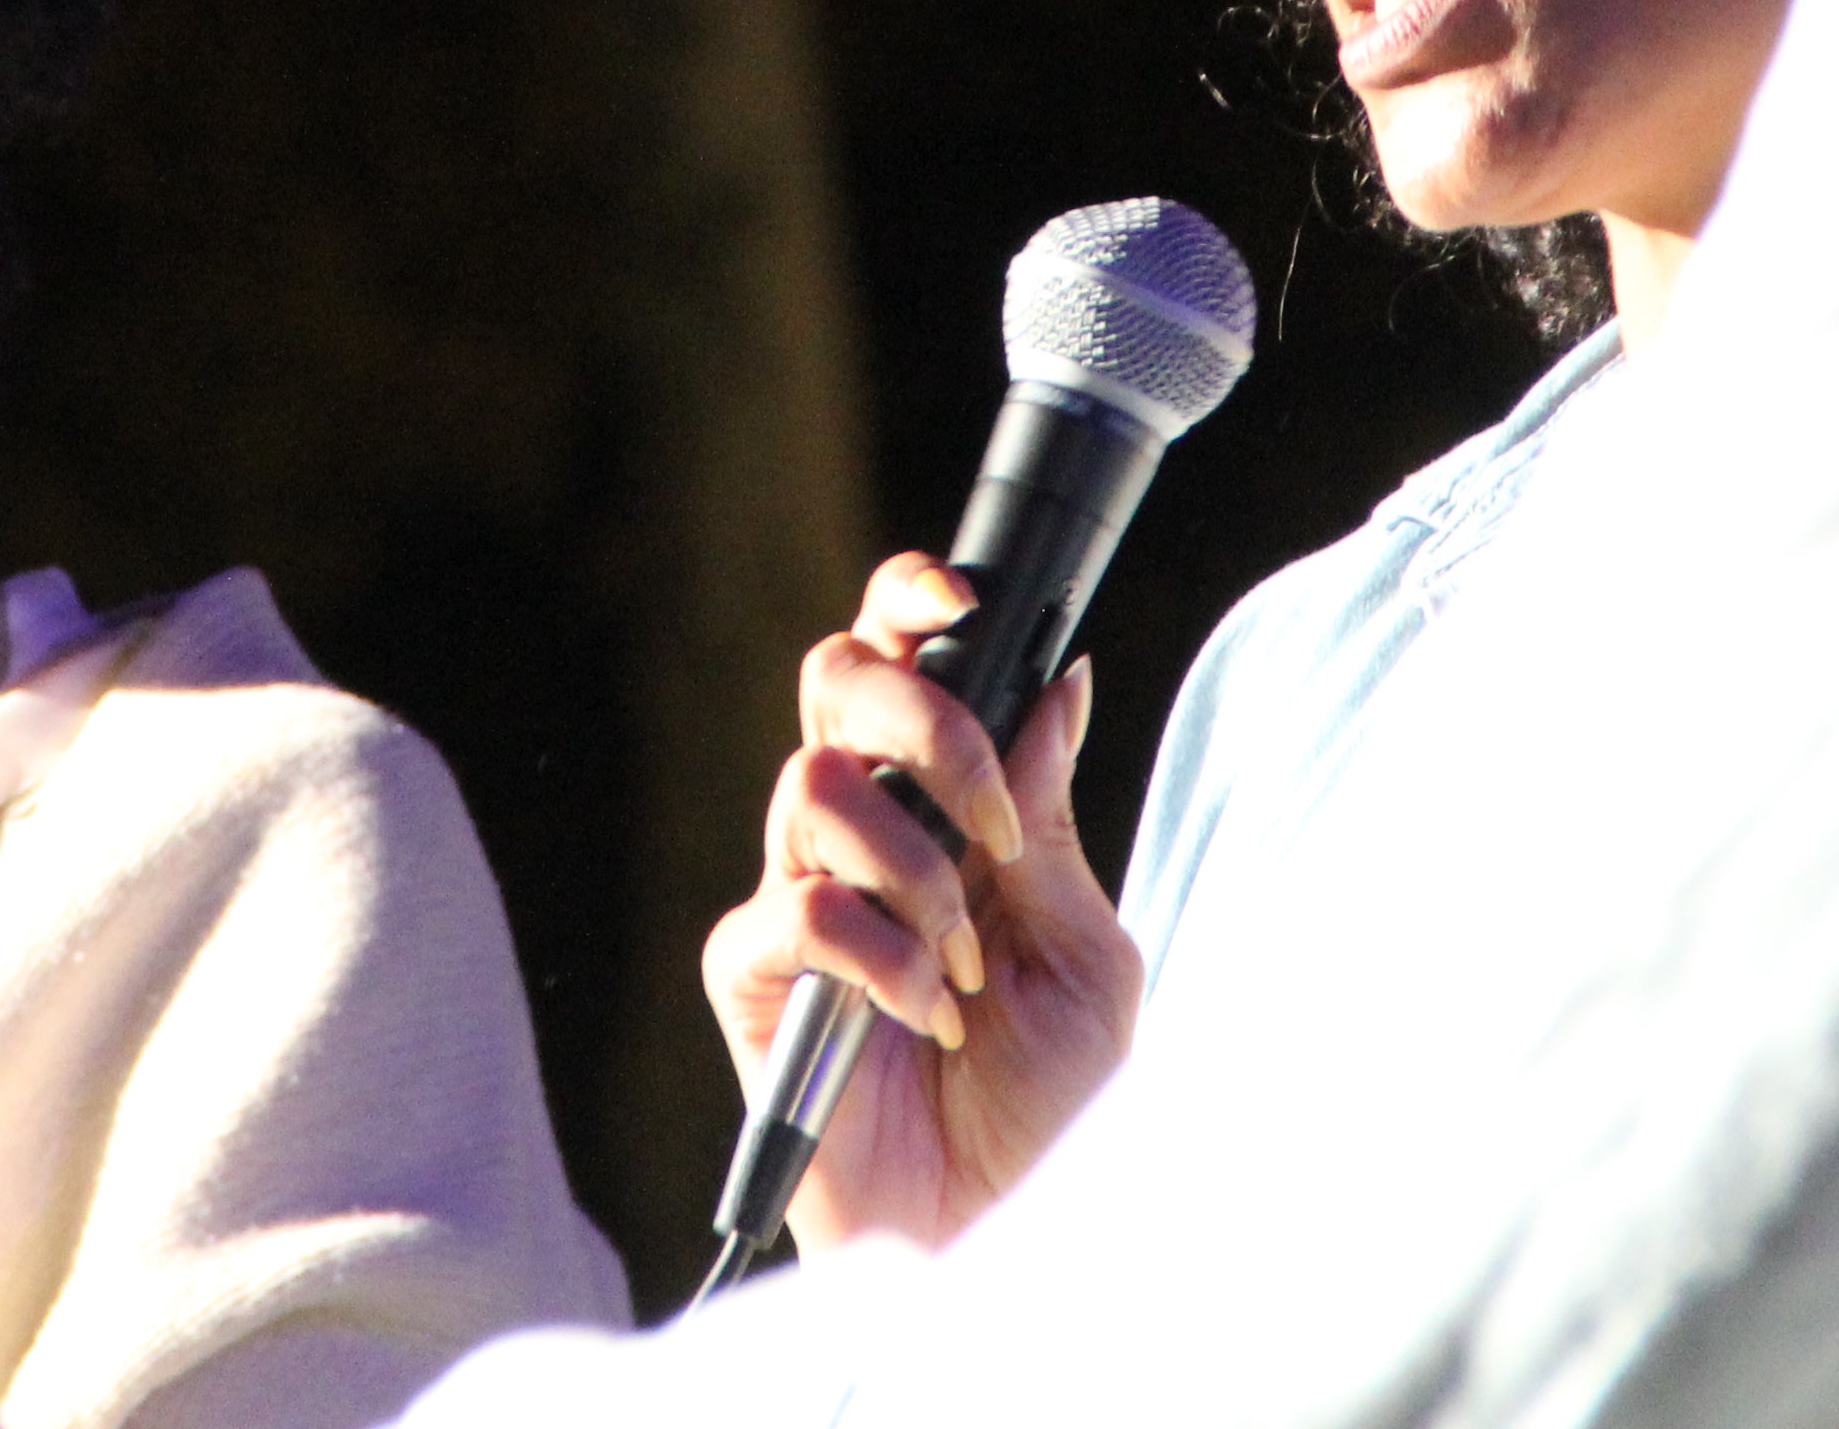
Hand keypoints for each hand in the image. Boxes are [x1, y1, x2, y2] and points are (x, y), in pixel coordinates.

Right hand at [697, 553, 1139, 1253]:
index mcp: (939, 809)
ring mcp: (796, 904)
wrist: (1009, 1237)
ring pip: (813, 785)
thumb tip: (1061, 680)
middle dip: (917, 717)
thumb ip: (1052, 821)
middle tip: (986, 816)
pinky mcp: (754, 984)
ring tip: (964, 965)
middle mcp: (856, 836)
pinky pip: (793, 910)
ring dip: (914, 870)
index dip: (910, 601)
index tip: (965, 600)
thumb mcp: (1084, 950)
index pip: (897, 660)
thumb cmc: (1054, 1107)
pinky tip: (922, 1014)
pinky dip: (875, 953)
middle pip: (833, 680)